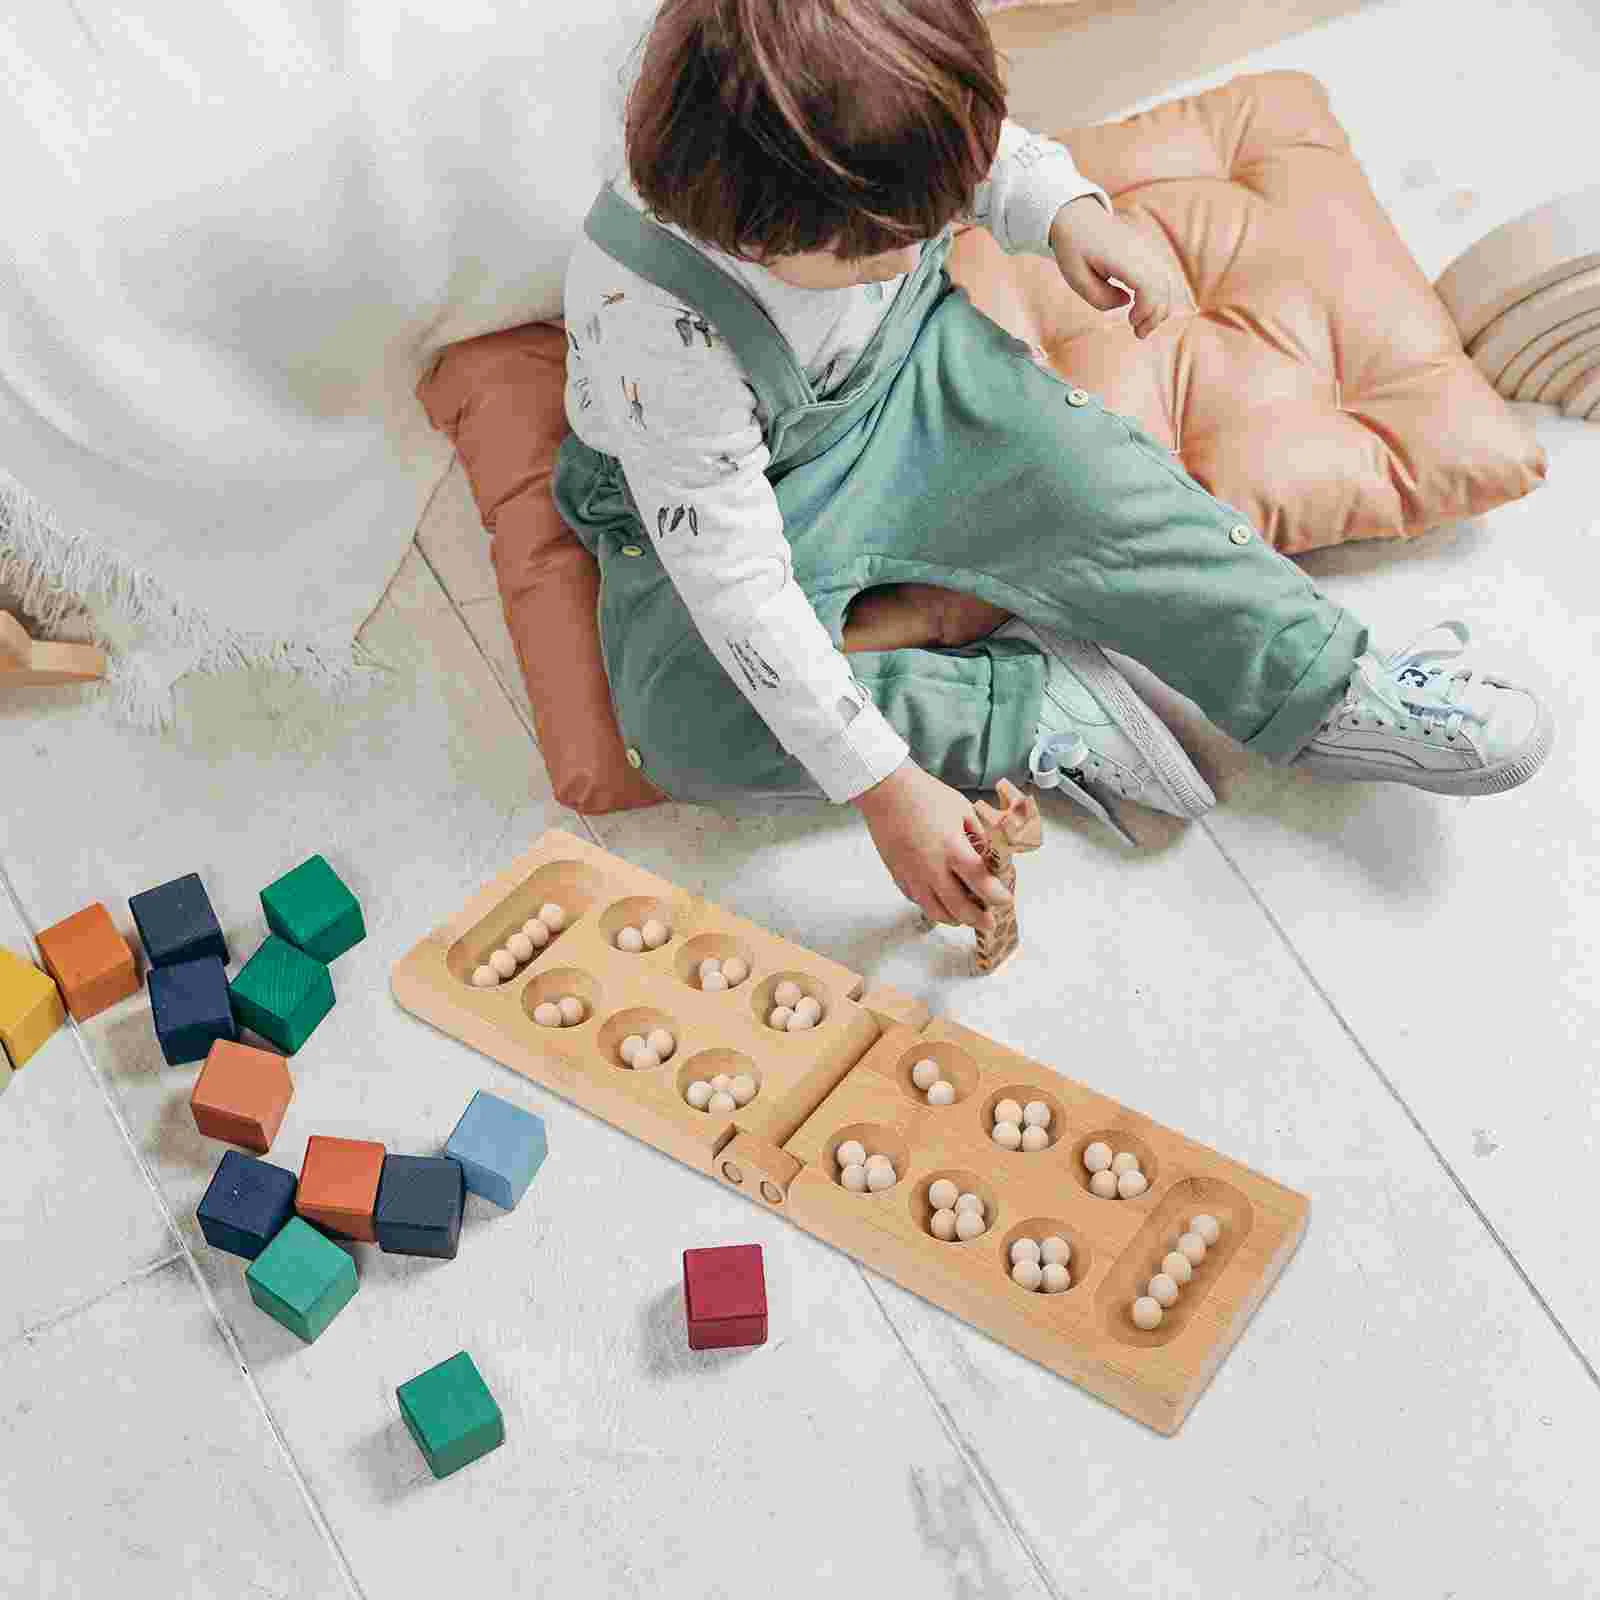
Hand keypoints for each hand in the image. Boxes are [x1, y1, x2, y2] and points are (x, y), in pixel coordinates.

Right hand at [852, 760, 1014, 931]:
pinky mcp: (898, 875)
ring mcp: (913, 875)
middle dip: (978, 919)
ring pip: (935, 911)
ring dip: (954, 919)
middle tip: (989, 923)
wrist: (886, 791)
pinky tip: (940, 901)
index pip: (981, 882)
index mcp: (952, 848)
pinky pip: (917, 901)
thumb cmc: (925, 795)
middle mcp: (932, 868)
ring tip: (965, 917)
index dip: (996, 896)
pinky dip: (932, 906)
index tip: (1005, 899)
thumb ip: (978, 835)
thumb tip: (989, 856)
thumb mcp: (962, 809)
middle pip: (959, 907)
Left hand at [1048, 195, 1189, 339]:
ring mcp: (1148, 250)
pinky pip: (1164, 277)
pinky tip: (1143, 308)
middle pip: (1164, 288)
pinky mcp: (1149, 253)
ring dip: (1160, 308)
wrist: (1079, 219)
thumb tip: (1126, 302)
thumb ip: (1100, 298)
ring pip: (1168, 283)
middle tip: (1139, 334)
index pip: (1150, 287)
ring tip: (1142, 325)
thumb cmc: (1075, 249)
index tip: (1131, 322)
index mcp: (1123, 257)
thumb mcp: (1076, 278)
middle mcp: (1142, 251)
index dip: (1146, 310)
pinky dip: (1159, 296)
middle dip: (1156, 316)